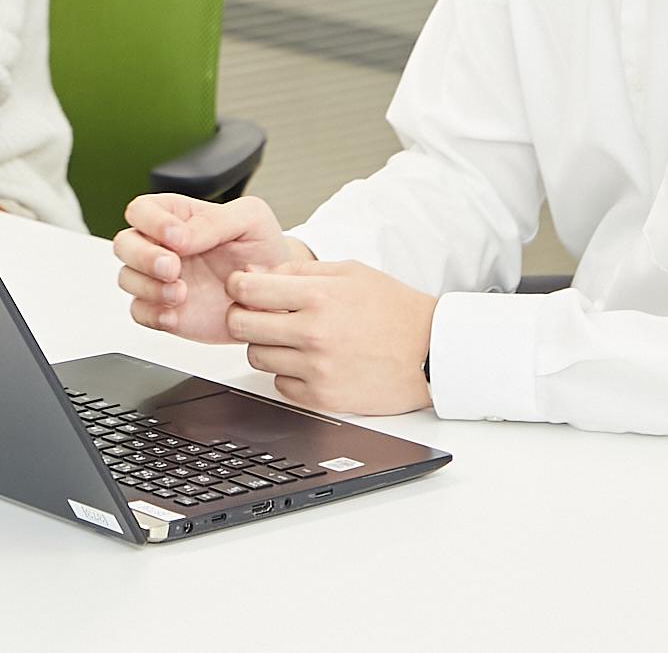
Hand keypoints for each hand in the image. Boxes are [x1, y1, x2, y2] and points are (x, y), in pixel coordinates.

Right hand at [112, 193, 301, 343]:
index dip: (152, 222)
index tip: (178, 237)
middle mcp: (163, 246)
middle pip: (125, 243)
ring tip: (181, 294)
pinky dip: (152, 315)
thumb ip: (215, 220)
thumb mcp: (251, 219)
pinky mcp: (165, 309)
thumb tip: (181, 237)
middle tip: (173, 267)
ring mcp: (161, 279)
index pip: (142, 210)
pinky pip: (139, 312)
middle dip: (143, 256)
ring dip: (148, 287)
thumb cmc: (261, 248)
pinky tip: (175, 315)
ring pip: (127, 278)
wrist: (276, 292)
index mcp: (178, 216)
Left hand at [226, 260, 437, 415]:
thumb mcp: (349, 271)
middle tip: (257, 314)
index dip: (237, 287)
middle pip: (241, 326)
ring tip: (292, 339)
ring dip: (267, 347)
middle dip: (243, 316)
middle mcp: (314, 332)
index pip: (247, 290)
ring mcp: (317, 369)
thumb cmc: (393, 309)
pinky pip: (279, 386)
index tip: (241, 289)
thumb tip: (253, 275)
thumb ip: (298, 270)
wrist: (431, 351)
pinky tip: (309, 363)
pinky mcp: (323, 398)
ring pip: (256, 357)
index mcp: (319, 295)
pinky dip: (288, 375)